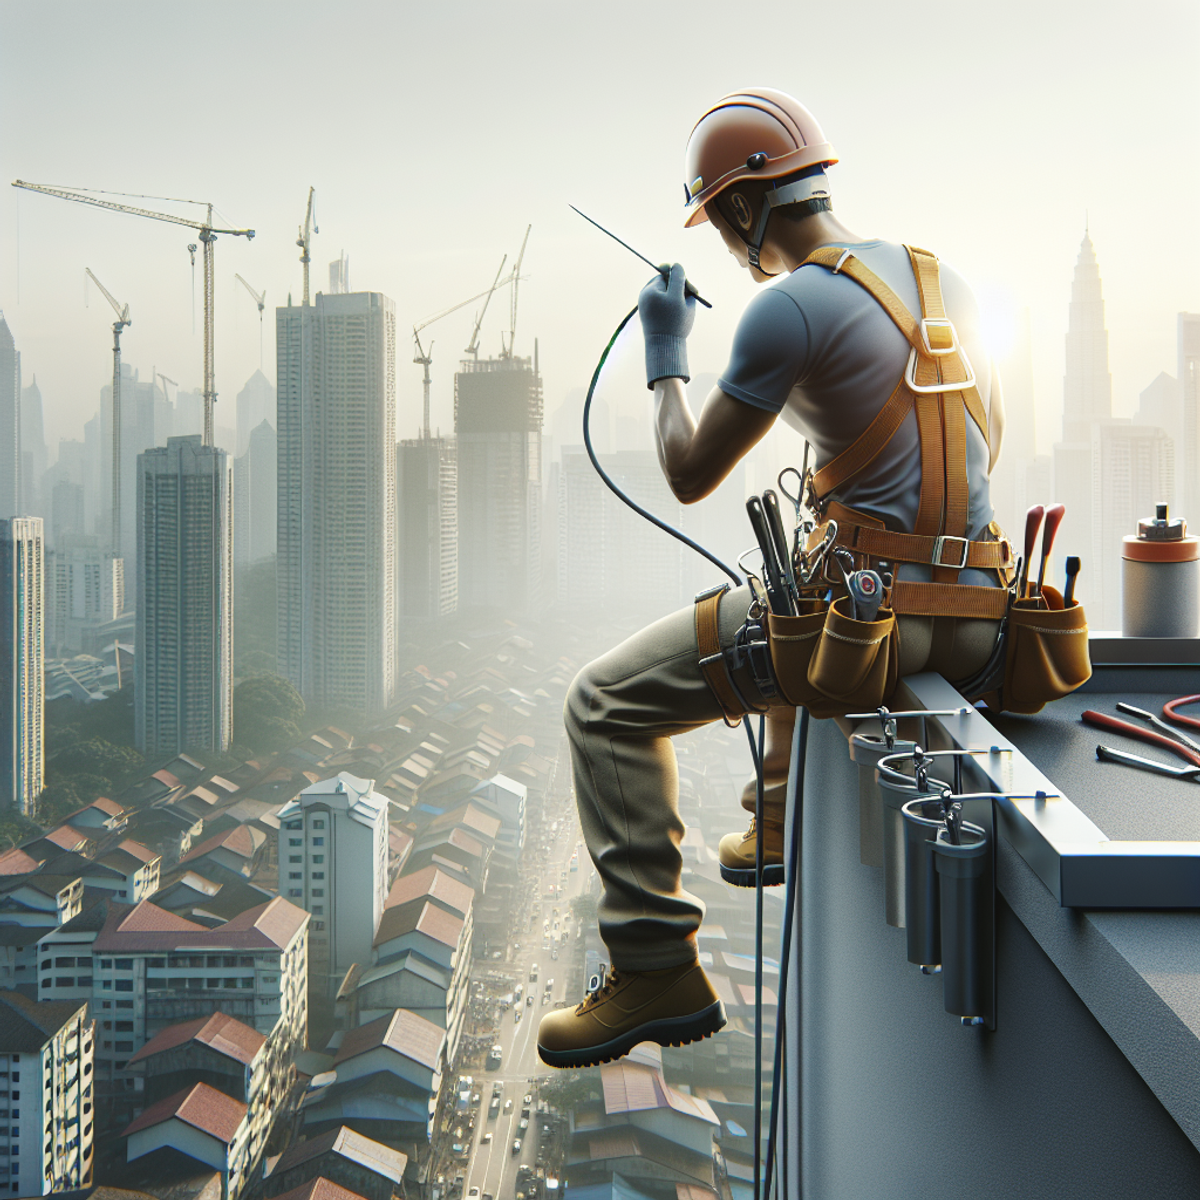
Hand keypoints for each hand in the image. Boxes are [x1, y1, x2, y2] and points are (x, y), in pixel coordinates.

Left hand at [639, 263, 694, 388]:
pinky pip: (666, 305)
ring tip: (686, 310)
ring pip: (667, 295)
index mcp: (649, 290)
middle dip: (680, 288)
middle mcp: (645, 296)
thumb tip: (675, 265)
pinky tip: (680, 316)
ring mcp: (647, 306)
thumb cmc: (673, 322)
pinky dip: (674, 308)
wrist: (665, 348)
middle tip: (693, 295)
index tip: (691, 289)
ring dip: (679, 298)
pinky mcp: (651, 316)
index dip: (681, 279)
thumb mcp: (679, 296)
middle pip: (666, 283)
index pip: (667, 274)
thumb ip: (678, 278)